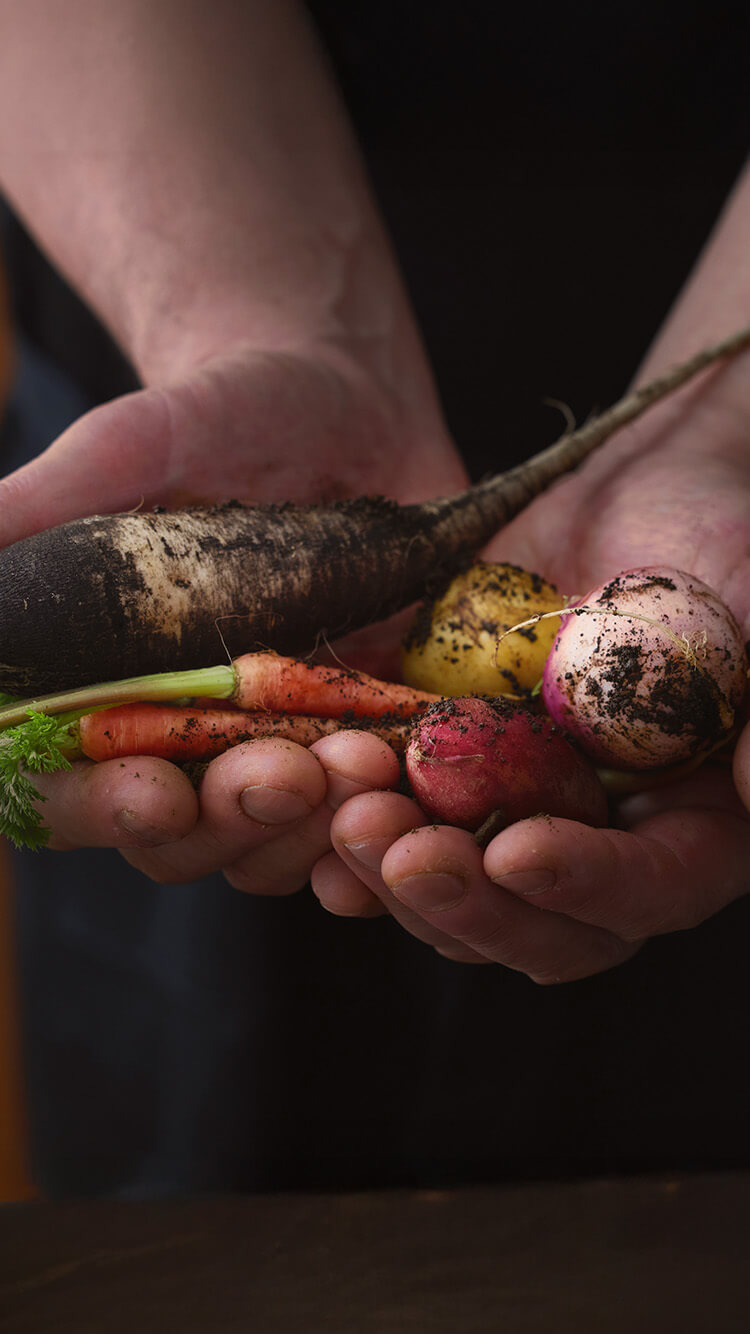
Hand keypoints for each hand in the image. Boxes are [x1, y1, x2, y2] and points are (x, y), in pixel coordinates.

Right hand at [13, 337, 464, 883]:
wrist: (346, 399)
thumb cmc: (220, 415)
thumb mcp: (128, 444)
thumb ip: (38, 507)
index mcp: (101, 687)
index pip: (70, 788)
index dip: (100, 809)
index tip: (152, 794)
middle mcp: (184, 736)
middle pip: (179, 839)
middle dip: (229, 819)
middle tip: (283, 776)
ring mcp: (278, 745)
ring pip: (276, 844)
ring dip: (316, 826)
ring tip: (364, 761)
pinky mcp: (365, 735)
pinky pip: (373, 814)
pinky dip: (393, 823)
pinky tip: (420, 807)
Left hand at [313, 335, 749, 978]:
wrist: (631, 485)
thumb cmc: (722, 537)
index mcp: (694, 825)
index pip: (651, 891)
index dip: (589, 884)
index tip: (517, 851)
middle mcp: (604, 842)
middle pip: (541, 927)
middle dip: (467, 900)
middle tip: (399, 851)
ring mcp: (519, 813)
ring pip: (455, 895)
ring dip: (393, 874)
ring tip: (346, 816)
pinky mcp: (448, 776)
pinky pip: (395, 832)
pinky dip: (349, 834)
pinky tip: (312, 805)